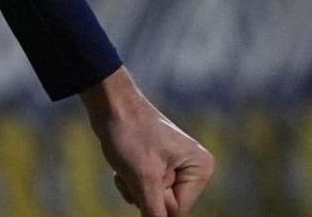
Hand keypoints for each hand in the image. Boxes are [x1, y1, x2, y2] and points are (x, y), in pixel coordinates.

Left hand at [84, 68, 213, 215]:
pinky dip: (129, 180)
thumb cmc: (130, 134)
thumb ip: (155, 212)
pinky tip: (124, 161)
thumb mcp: (143, 179)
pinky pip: (143, 189)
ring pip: (151, 199)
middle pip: (165, 205)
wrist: (110, 104)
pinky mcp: (157, 166)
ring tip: (128, 161)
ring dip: (132, 186)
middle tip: (134, 166)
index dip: (155, 198)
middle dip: (142, 192)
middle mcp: (193, 169)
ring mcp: (175, 167)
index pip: (177, 210)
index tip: (146, 173)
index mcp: (201, 169)